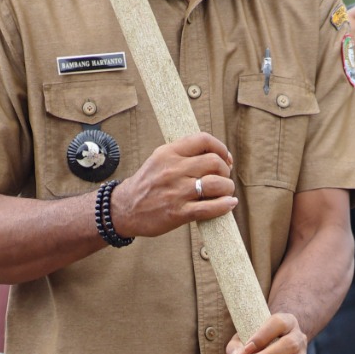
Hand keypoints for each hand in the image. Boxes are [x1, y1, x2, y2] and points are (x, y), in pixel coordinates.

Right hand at [111, 133, 237, 238]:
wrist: (124, 209)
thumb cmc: (146, 184)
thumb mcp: (159, 159)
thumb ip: (183, 154)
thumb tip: (215, 155)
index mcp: (169, 153)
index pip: (204, 140)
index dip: (221, 149)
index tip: (225, 159)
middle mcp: (173, 170)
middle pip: (214, 162)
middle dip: (225, 171)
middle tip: (223, 178)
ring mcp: (176, 192)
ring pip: (216, 185)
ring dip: (227, 188)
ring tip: (226, 192)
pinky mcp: (178, 213)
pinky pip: (210, 208)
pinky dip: (225, 205)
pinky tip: (229, 204)